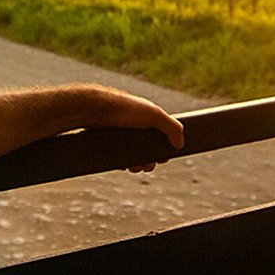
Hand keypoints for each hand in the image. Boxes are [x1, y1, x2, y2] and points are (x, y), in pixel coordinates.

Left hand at [70, 86, 184, 172]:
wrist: (94, 109)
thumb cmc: (124, 107)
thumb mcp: (153, 115)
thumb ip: (172, 127)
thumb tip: (181, 144)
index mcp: (147, 120)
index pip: (161, 140)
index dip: (163, 152)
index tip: (161, 159)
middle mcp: (135, 128)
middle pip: (147, 151)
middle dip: (149, 162)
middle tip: (144, 166)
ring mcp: (121, 136)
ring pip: (133, 157)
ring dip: (136, 165)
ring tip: (132, 167)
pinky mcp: (109, 143)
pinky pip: (118, 157)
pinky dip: (122, 163)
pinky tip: (121, 165)